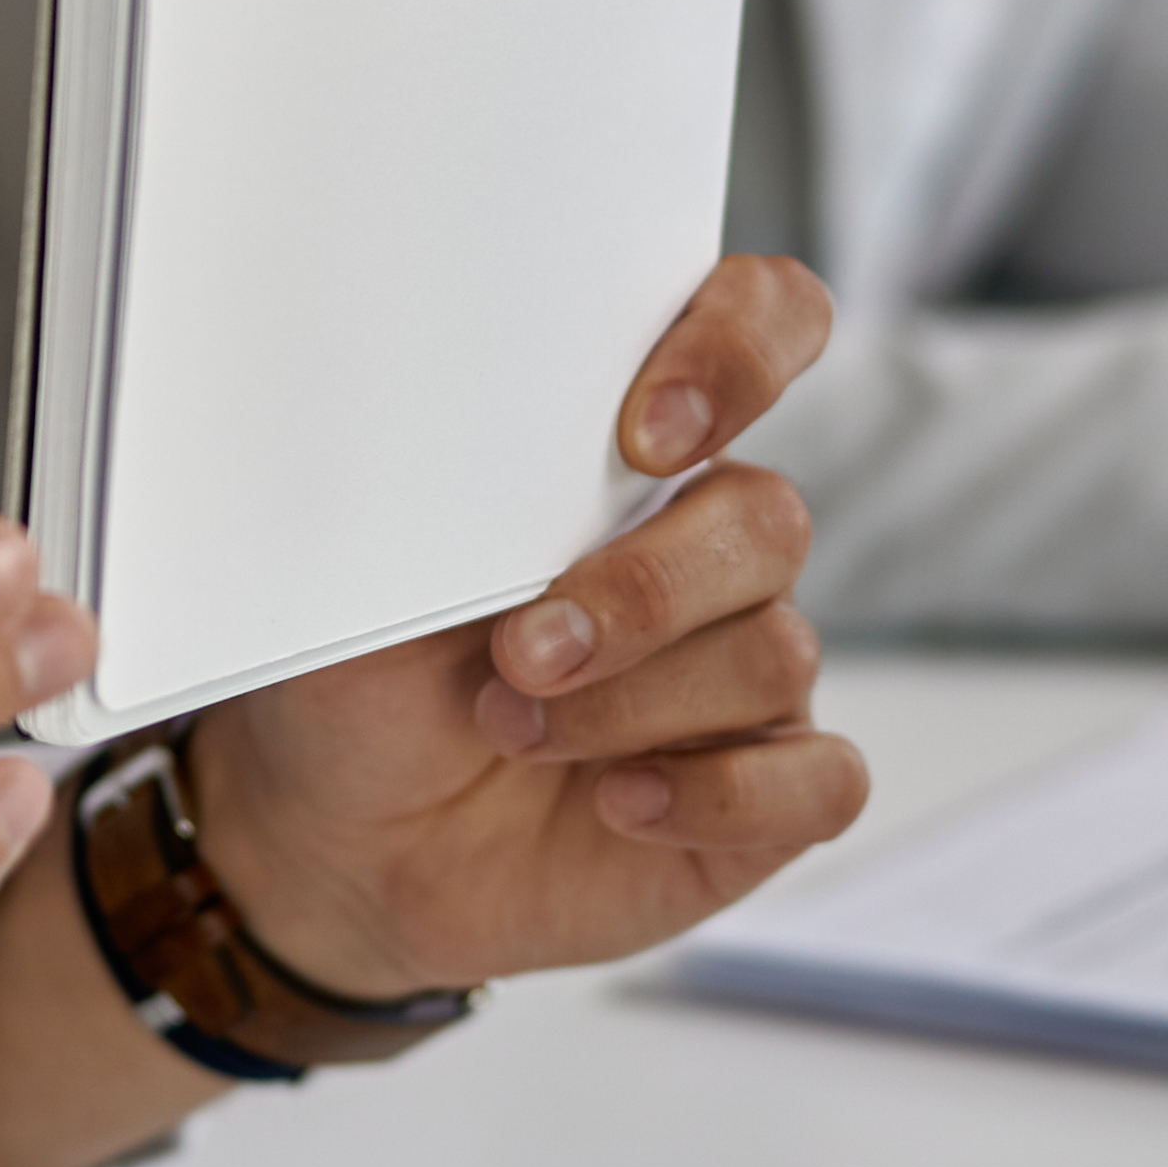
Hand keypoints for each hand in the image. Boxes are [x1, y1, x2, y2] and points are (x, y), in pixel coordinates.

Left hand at [178, 255, 867, 1003]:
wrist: (345, 841)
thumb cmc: (366, 682)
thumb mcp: (368, 566)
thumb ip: (438, 482)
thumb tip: (448, 421)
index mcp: (629, 451)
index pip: (760, 325)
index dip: (738, 350)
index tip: (646, 433)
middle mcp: (708, 547)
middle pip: (767, 518)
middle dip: (643, 589)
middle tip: (522, 649)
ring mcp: (743, 672)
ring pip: (775, 651)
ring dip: (632, 702)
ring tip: (514, 729)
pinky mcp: (766, 791)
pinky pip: (822, 778)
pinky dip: (720, 795)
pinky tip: (617, 803)